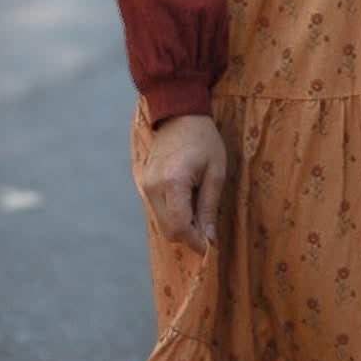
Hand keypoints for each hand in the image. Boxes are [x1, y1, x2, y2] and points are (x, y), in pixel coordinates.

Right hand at [139, 113, 227, 254]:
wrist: (179, 114)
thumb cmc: (204, 140)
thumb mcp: (216, 173)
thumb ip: (209, 207)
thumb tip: (210, 239)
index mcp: (172, 183)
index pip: (179, 227)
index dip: (195, 242)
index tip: (211, 246)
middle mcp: (153, 187)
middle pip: (168, 230)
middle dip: (189, 236)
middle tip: (209, 231)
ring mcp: (145, 185)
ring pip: (162, 223)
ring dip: (181, 226)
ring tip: (200, 212)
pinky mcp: (144, 183)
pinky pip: (158, 210)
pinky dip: (174, 215)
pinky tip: (189, 203)